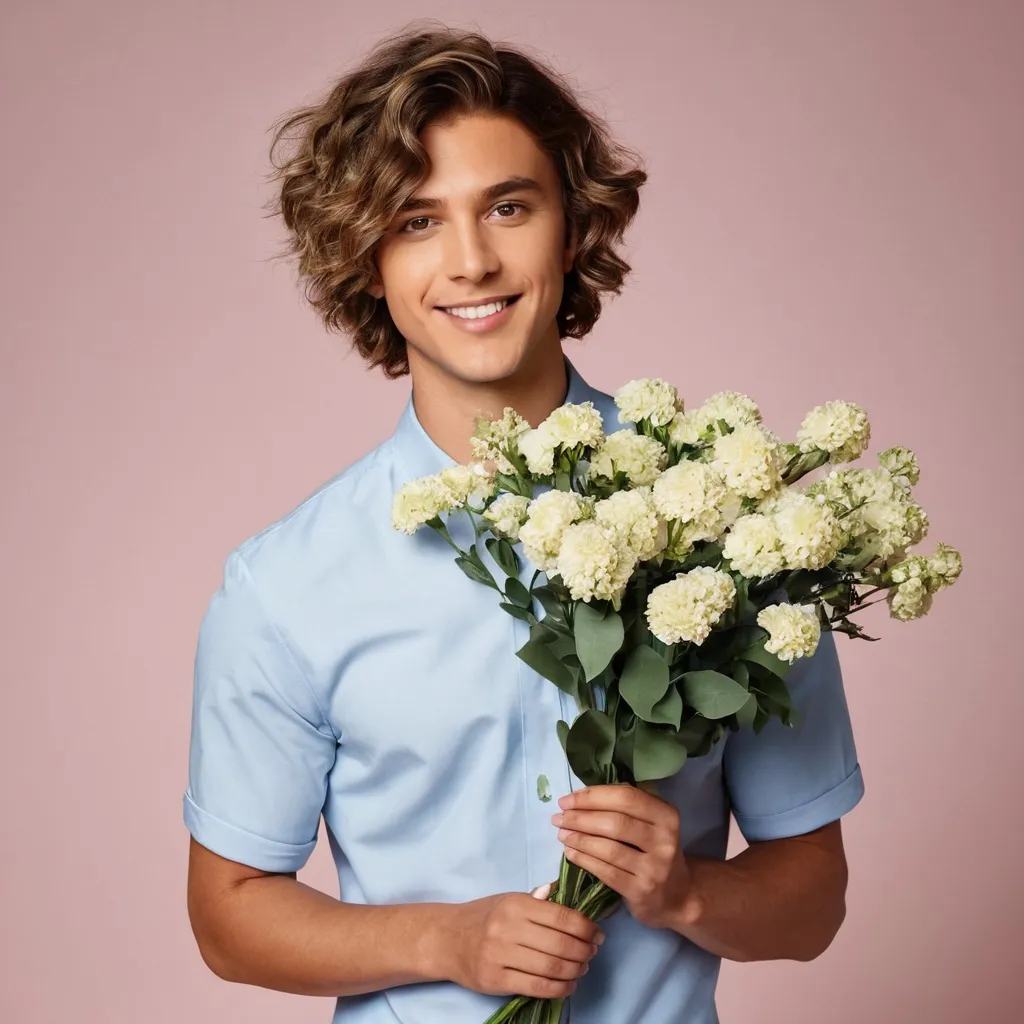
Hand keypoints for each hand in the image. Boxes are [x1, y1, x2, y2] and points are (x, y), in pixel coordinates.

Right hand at [441, 886, 604, 999]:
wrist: (447, 939)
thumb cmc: (484, 916)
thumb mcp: (510, 899)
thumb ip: (539, 900)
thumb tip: (569, 893)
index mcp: (516, 904)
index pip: (562, 917)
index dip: (586, 928)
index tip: (598, 934)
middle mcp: (508, 928)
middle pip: (561, 944)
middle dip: (585, 951)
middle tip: (592, 953)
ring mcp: (500, 955)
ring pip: (551, 967)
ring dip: (575, 970)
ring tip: (582, 968)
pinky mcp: (495, 980)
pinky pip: (536, 987)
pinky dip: (559, 988)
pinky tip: (568, 985)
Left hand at [552, 784, 693, 930]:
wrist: (677, 896)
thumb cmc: (654, 851)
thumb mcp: (652, 824)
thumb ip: (625, 808)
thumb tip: (580, 797)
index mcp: (666, 815)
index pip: (626, 797)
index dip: (593, 796)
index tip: (567, 799)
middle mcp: (664, 840)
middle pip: (615, 822)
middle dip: (580, 818)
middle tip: (558, 817)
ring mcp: (654, 868)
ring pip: (608, 848)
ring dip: (578, 839)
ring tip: (561, 834)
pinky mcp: (641, 890)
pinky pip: (605, 871)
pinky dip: (583, 860)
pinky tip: (570, 853)